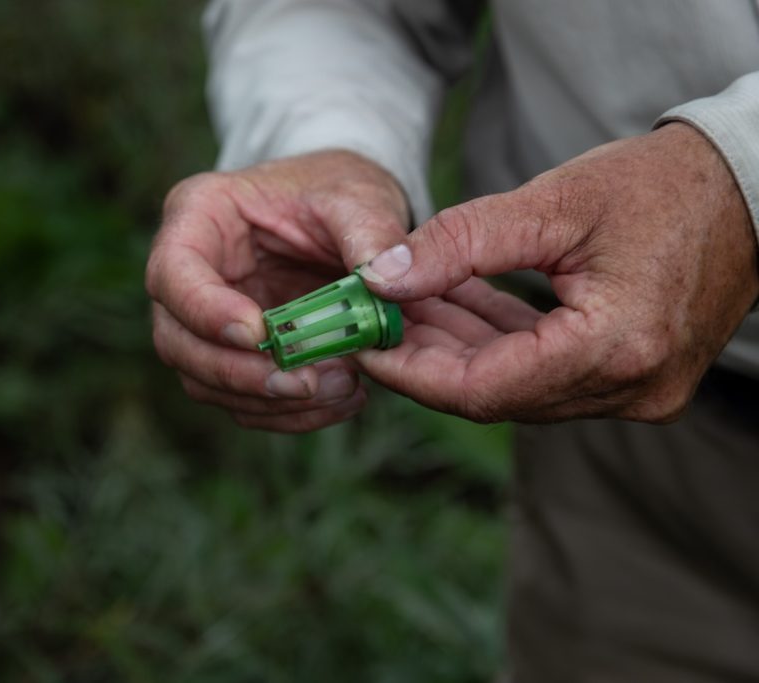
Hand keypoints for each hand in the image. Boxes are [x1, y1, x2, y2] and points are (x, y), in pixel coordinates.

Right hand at [146, 150, 409, 431]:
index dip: (204, 310)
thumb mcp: (358, 196)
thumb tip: (385, 280)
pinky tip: (339, 401)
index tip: (257, 335)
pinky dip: (288, 413)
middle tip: (303, 383)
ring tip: (341, 389)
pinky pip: (242, 401)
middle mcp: (187, 275)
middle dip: (236, 372)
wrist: (344, 217)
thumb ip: (370, 232)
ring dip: (266, 401)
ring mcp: (204, 322)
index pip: (172, 271)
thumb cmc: (336, 192)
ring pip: (203, 381)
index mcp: (198, 216)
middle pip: (176, 339)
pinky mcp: (233, 358)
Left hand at [355, 122, 758, 422]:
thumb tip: (381, 278)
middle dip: (426, 357)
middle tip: (374, 320)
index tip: (363, 344)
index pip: (482, 389)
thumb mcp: (552, 202)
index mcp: (616, 346)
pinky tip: (456, 306)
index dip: (411, 372)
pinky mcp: (634, 379)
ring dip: (457, 348)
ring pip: (515, 386)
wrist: (749, 191)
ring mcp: (637, 391)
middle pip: (494, 393)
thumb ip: (459, 243)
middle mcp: (631, 387)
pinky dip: (497, 343)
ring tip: (406, 304)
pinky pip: (544, 374)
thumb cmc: (662, 186)